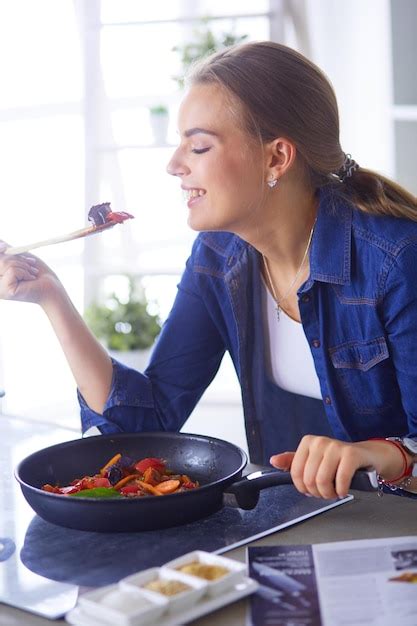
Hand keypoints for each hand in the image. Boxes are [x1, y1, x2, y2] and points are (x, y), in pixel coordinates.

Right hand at [0, 241, 61, 305]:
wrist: (51, 287)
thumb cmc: (36, 273)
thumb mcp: (19, 257)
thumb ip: (5, 251)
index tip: (4, 246)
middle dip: (16, 257)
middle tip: (31, 263)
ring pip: (4, 263)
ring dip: (23, 265)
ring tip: (32, 273)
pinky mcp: (6, 291)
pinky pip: (12, 270)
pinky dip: (24, 272)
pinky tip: (31, 279)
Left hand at [270, 435, 407, 498]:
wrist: (367, 455)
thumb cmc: (338, 460)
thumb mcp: (313, 459)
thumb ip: (292, 461)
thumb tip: (273, 461)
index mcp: (308, 442)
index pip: (295, 473)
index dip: (303, 488)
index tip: (311, 489)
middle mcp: (320, 441)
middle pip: (309, 479)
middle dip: (317, 492)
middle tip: (326, 491)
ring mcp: (336, 446)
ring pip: (322, 481)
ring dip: (329, 493)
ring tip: (334, 491)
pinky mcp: (351, 454)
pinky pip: (340, 480)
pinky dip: (341, 491)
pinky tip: (343, 490)